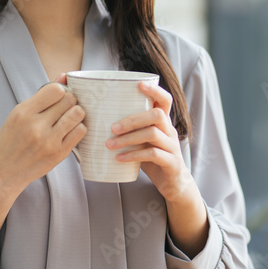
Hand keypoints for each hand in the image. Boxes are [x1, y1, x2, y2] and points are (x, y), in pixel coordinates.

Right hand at [0, 74, 86, 191]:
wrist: (2, 173)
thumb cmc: (9, 141)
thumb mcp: (18, 115)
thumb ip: (42, 95)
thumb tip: (64, 76)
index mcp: (23, 113)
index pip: (55, 90)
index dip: (60, 90)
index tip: (57, 97)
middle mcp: (36, 126)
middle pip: (69, 100)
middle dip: (70, 100)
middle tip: (64, 107)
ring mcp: (49, 141)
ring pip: (77, 114)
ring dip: (76, 113)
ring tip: (68, 117)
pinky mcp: (59, 154)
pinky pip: (80, 131)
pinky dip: (78, 127)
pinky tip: (69, 130)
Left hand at [107, 81, 208, 256]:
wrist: (173, 184)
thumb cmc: (152, 159)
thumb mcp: (143, 142)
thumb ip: (129, 131)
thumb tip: (94, 122)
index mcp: (164, 123)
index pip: (165, 100)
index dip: (154, 90)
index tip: (139, 84)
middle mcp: (170, 131)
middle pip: (156, 115)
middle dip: (132, 119)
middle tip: (112, 128)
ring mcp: (173, 147)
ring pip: (153, 134)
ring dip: (129, 138)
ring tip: (110, 144)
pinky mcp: (172, 163)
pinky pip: (153, 154)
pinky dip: (134, 155)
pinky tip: (119, 159)